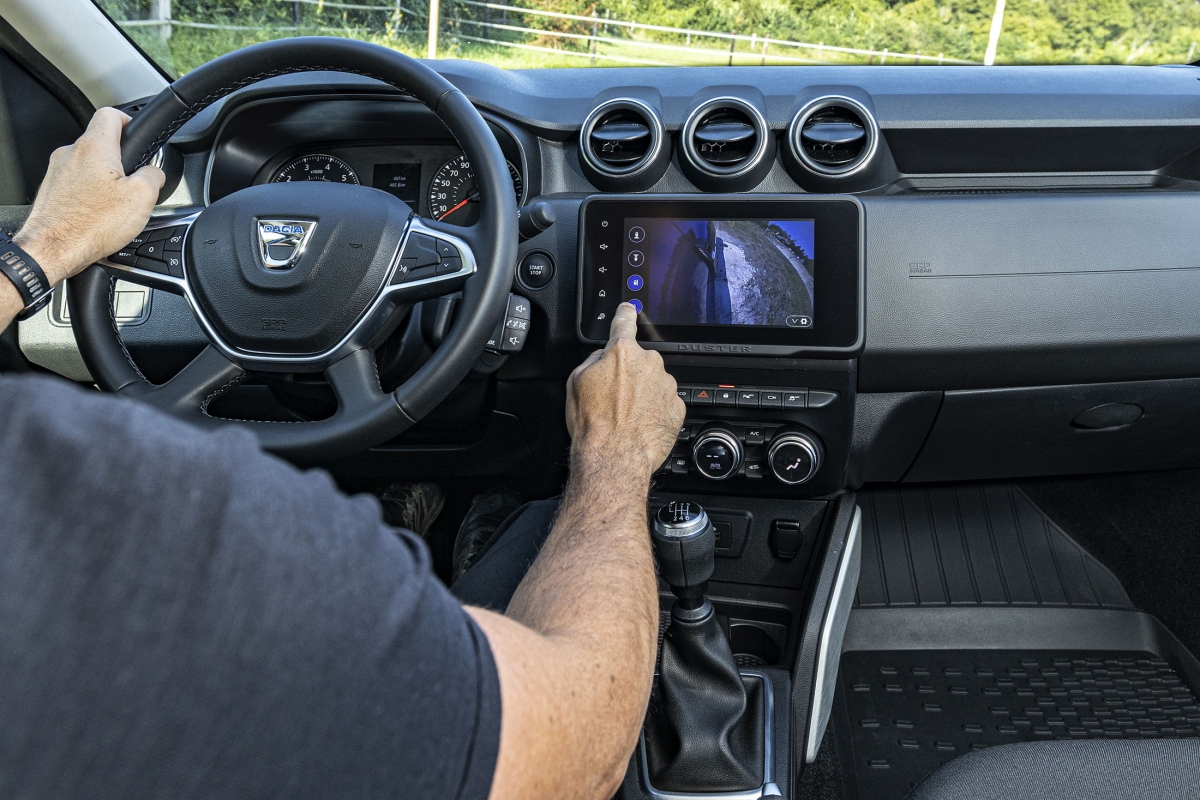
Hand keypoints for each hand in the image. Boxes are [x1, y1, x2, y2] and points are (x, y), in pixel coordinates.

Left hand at [14, 108, 163, 285]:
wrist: (54, 249)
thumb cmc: (90, 225)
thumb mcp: (143, 198)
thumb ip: (154, 176)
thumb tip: (155, 173)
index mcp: (95, 147)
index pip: (111, 114)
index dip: (129, 120)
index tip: (136, 133)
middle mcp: (71, 154)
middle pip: (101, 142)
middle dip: (120, 159)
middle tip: (134, 180)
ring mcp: (58, 171)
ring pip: (89, 165)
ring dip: (104, 179)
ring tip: (116, 204)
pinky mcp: (52, 190)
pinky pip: (77, 183)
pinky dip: (90, 194)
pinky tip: (99, 214)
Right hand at [566, 302, 685, 477]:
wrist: (614, 457)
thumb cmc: (593, 424)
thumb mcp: (576, 382)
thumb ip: (593, 361)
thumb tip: (602, 359)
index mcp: (621, 352)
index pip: (624, 323)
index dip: (625, 314)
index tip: (629, 309)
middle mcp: (649, 363)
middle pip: (638, 361)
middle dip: (628, 375)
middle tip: (613, 398)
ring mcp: (666, 385)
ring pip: (654, 383)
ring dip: (643, 394)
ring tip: (626, 417)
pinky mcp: (678, 407)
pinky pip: (665, 403)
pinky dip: (655, 411)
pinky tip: (640, 425)